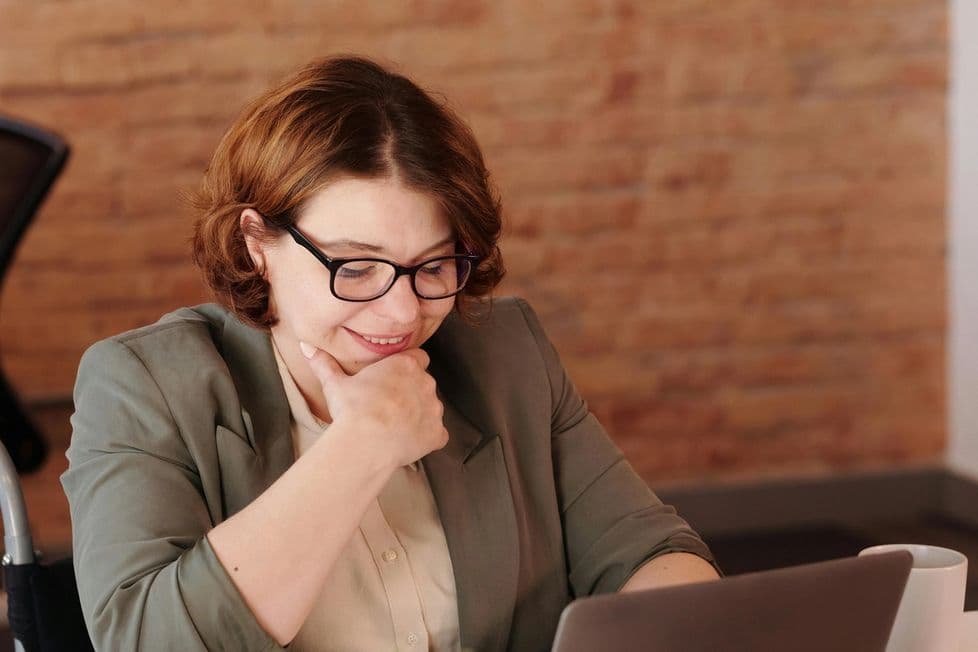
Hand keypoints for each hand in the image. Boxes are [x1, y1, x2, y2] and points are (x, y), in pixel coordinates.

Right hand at [299, 341, 448, 467]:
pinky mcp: (437, 433)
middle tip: (389, 406)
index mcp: (405, 365)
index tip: (392, 380)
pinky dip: (426, 438)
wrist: (366, 442)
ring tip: (395, 426)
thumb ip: (324, 363)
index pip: (417, 359)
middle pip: (424, 383)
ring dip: (419, 414)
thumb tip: (305, 345)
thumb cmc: (352, 409)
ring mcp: (434, 408)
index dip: (405, 370)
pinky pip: (437, 434)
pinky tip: (407, 442)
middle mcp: (426, 382)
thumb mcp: (335, 383)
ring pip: (431, 408)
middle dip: (411, 393)